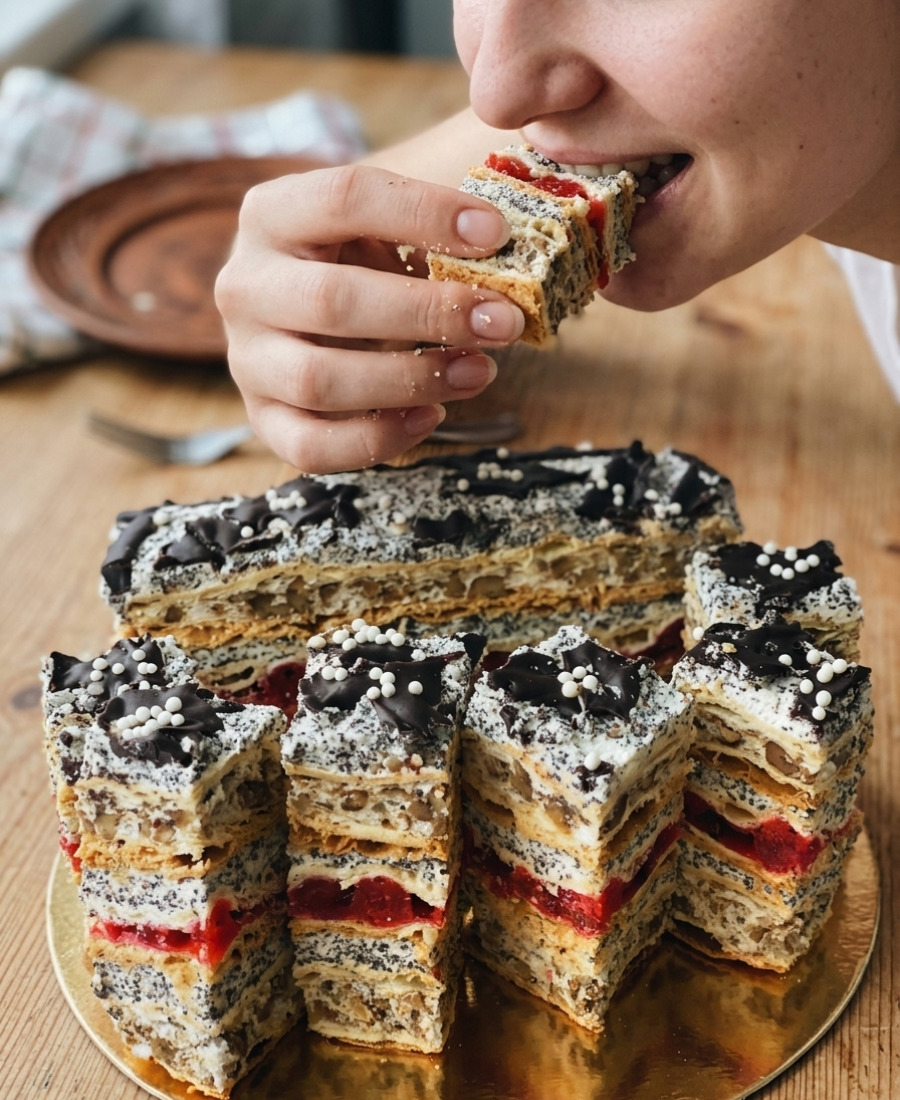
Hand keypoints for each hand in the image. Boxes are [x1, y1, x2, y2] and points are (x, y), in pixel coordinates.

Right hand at [215, 163, 523, 472]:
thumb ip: (440, 223)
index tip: (496, 233)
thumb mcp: (391, 220)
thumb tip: (513, 246)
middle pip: (330, 301)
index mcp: (271, 214)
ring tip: (479, 371)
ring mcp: (248, 358)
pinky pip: (311, 446)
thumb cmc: (364, 258)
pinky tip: (431, 415)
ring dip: (410, 379)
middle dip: (428, 313)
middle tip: (502, 321)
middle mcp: (245, 285)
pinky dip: (378, 438)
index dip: (424, 213)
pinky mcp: (265, 419)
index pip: (343, 198)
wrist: (316, 309)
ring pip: (318, 380)